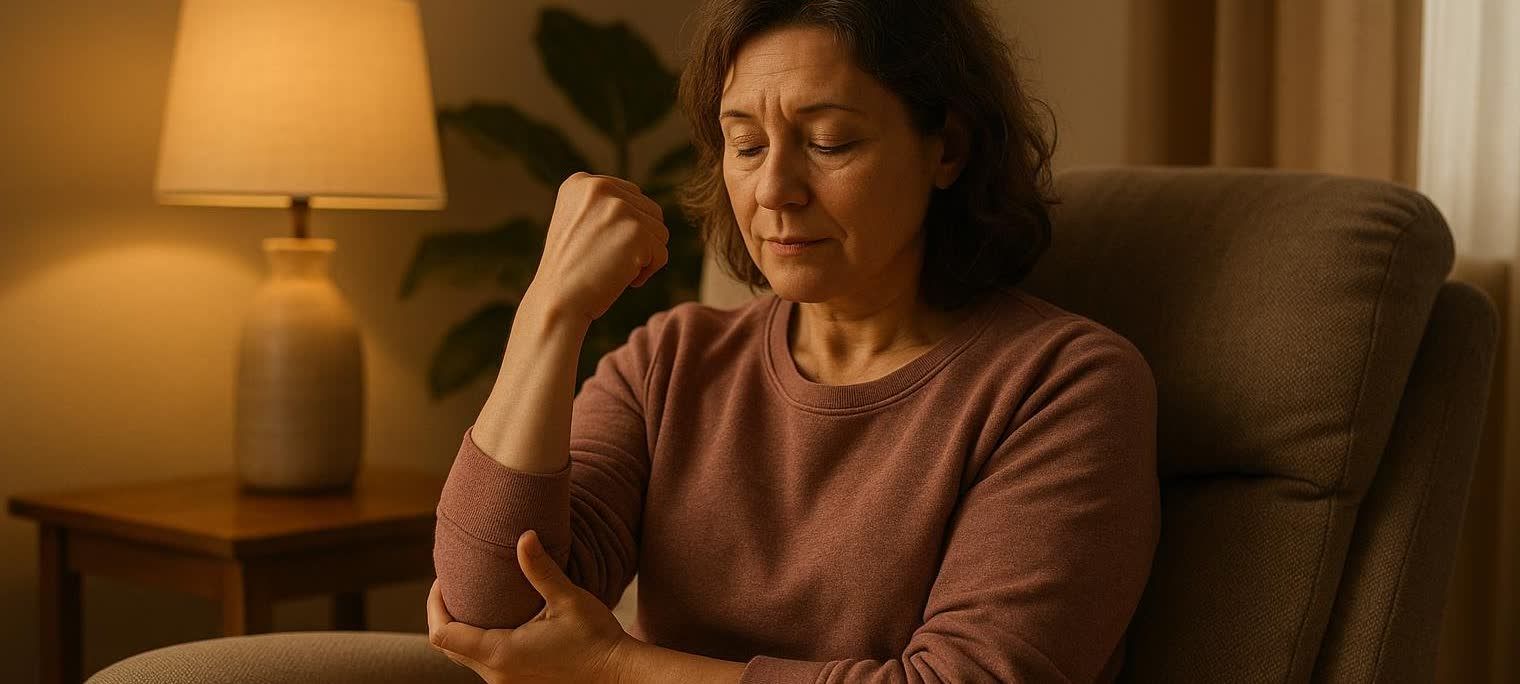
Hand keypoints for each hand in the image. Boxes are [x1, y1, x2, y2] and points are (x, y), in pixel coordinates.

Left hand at [427, 530, 634, 683]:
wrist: (617, 675)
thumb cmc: (595, 638)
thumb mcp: (568, 600)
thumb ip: (541, 569)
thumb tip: (524, 535)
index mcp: (501, 653)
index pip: (442, 634)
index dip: (435, 605)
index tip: (443, 581)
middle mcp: (496, 676)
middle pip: (448, 648)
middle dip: (444, 615)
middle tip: (452, 585)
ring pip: (465, 658)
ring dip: (462, 630)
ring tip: (472, 599)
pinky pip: (483, 666)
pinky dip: (479, 643)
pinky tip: (496, 621)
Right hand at [528, 172, 670, 323]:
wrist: (558, 301)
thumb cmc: (570, 270)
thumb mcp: (579, 224)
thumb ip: (607, 208)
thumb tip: (652, 211)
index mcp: (581, 182)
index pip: (631, 196)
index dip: (624, 229)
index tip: (596, 247)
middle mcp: (600, 187)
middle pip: (649, 210)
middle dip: (637, 240)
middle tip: (607, 260)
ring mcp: (619, 208)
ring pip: (659, 231)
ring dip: (644, 255)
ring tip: (614, 268)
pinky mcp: (637, 232)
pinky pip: (662, 253)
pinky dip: (648, 272)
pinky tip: (622, 278)